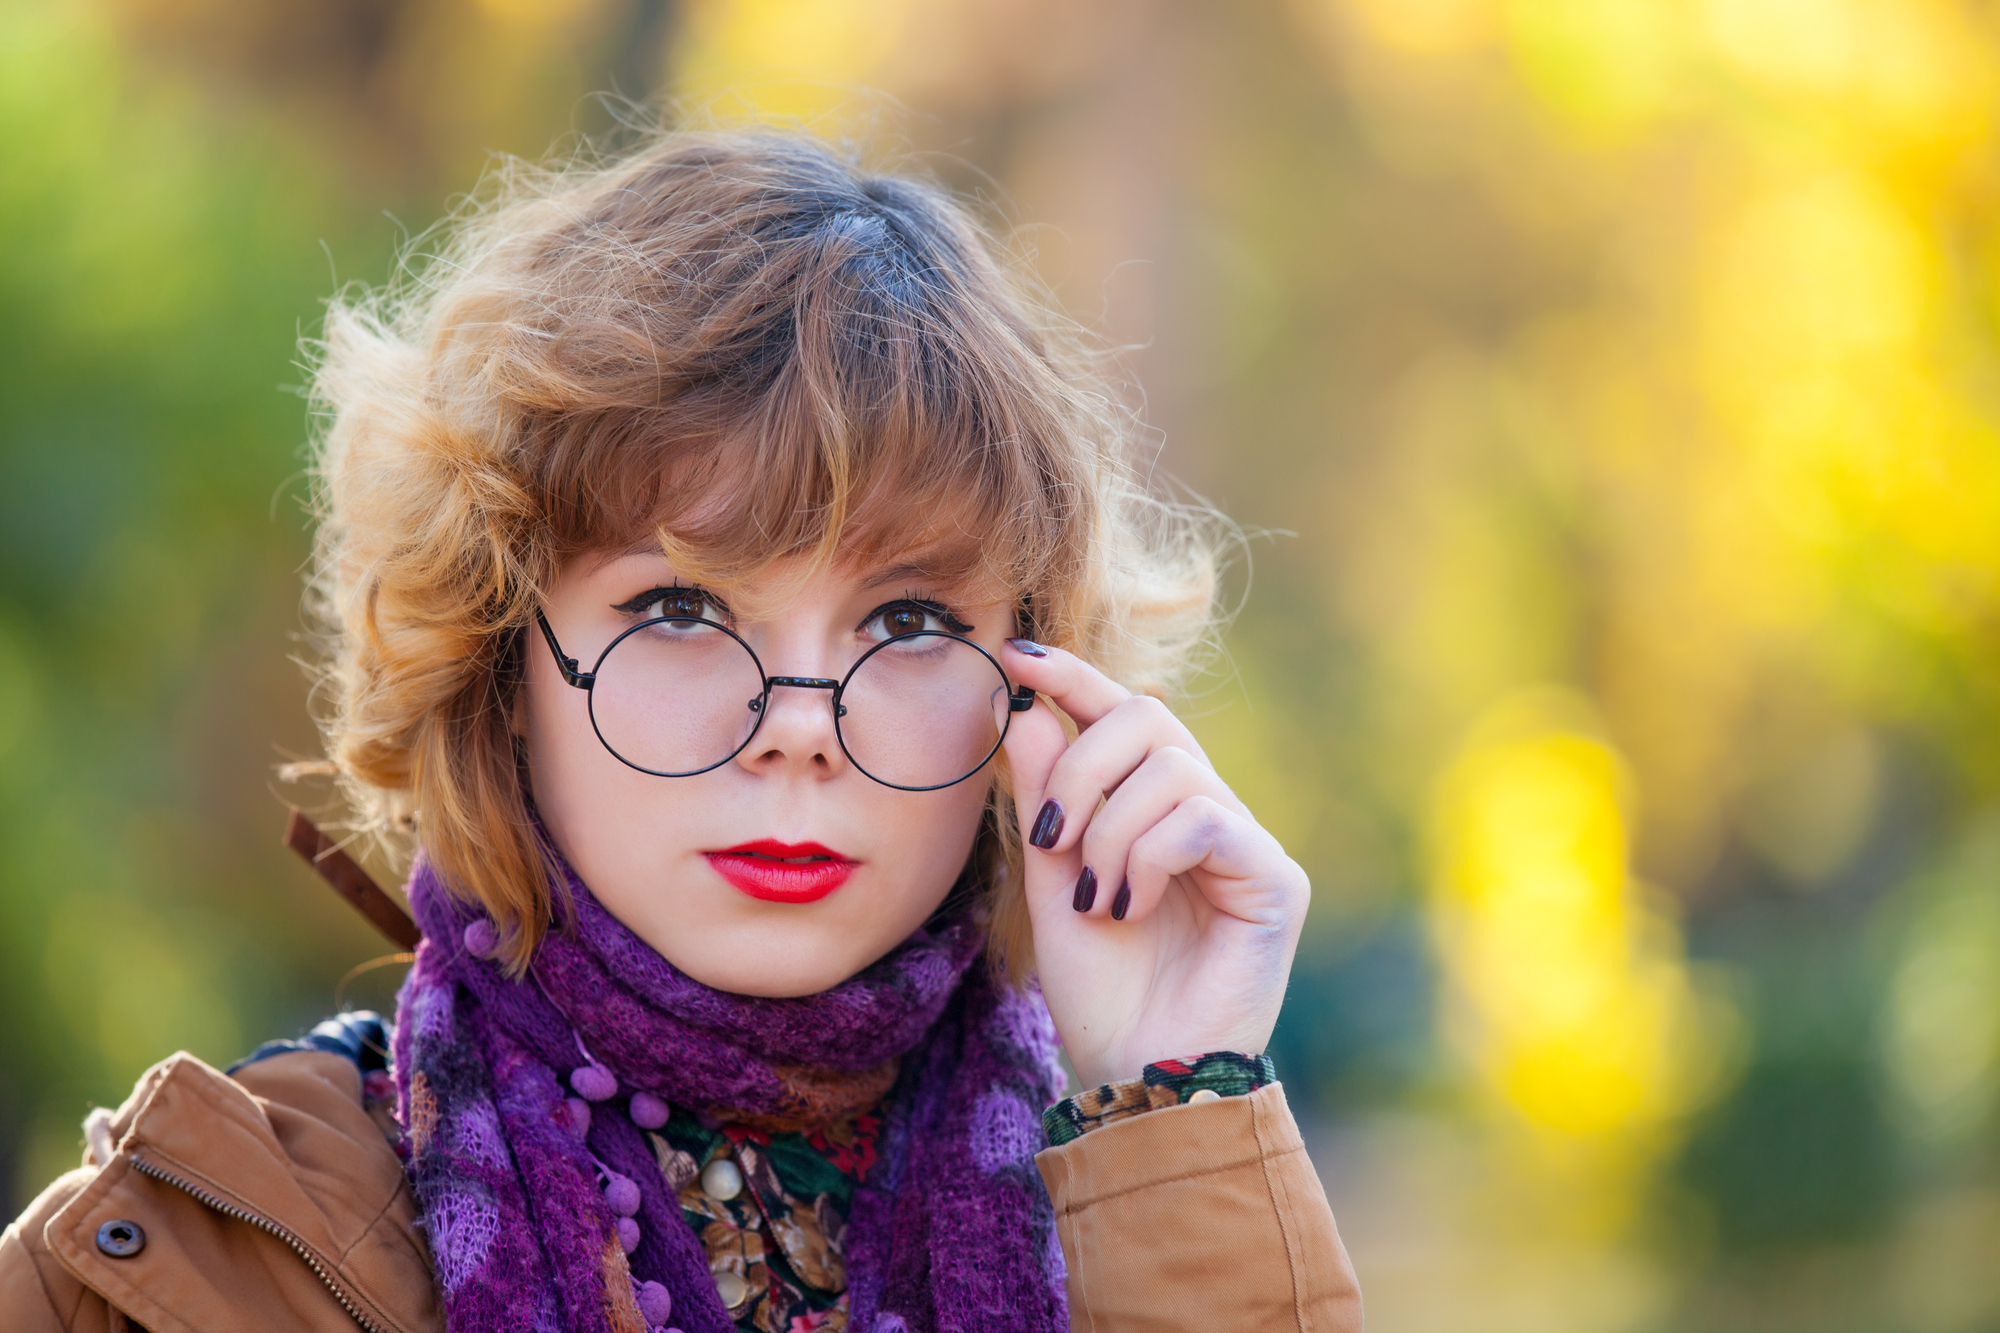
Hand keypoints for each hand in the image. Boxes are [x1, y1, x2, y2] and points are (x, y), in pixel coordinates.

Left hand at [999, 641, 1309, 1088]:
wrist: (1135, 1074)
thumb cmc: (1099, 989)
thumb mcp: (1052, 880)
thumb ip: (1046, 796)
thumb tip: (1028, 708)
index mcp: (1154, 808)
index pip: (1120, 716)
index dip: (1074, 678)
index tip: (1016, 656)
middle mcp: (1207, 812)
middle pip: (1149, 718)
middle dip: (1082, 765)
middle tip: (1052, 837)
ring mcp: (1246, 843)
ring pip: (1172, 767)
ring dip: (1111, 829)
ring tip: (1097, 897)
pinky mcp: (1274, 879)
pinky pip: (1203, 818)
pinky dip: (1149, 855)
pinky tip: (1132, 906)